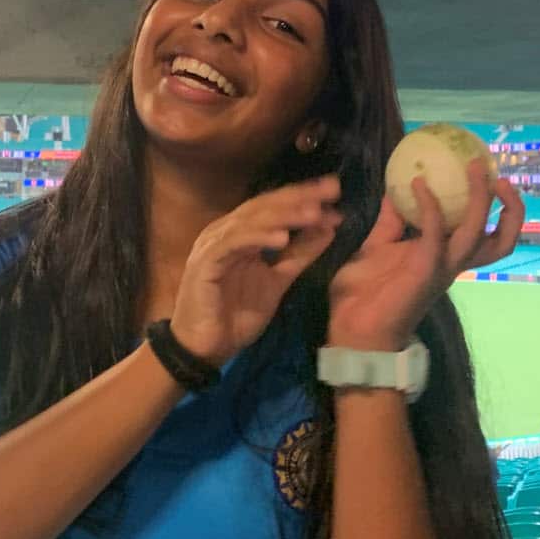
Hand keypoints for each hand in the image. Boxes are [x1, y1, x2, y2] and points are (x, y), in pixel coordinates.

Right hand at [170, 176, 343, 365]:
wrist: (205, 348)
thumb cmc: (235, 316)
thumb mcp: (277, 282)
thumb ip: (300, 255)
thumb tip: (329, 228)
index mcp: (240, 233)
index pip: (274, 206)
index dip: (303, 197)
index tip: (334, 191)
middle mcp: (225, 231)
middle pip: (264, 206)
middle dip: (299, 197)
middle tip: (331, 190)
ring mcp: (213, 244)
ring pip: (251, 221)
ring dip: (283, 215)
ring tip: (313, 213)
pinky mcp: (205, 262)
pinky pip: (233, 244)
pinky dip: (257, 237)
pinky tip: (282, 238)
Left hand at [327, 160, 524, 350]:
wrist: (352, 329)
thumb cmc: (363, 293)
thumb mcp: (378, 246)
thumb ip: (390, 220)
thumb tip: (394, 188)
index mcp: (446, 257)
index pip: (487, 235)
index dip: (499, 209)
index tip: (491, 177)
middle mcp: (452, 264)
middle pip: (502, 241)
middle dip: (511, 209)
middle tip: (499, 176)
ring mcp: (441, 268)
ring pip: (478, 233)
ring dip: (480, 198)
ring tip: (475, 168)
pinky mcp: (424, 271)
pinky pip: (435, 233)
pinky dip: (430, 206)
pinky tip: (418, 184)